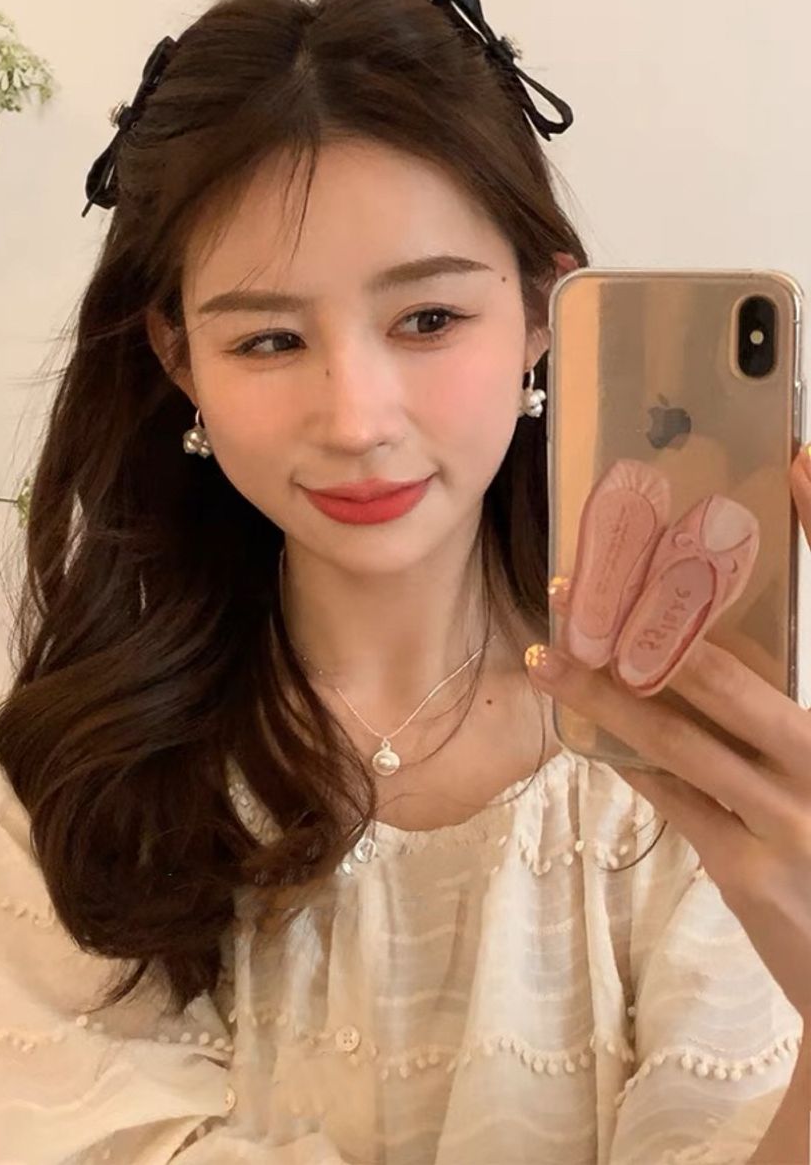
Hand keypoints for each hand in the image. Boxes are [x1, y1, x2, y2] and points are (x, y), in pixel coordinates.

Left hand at [524, 448, 810, 1020]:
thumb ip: (787, 711)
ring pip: (683, 736)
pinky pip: (673, 795)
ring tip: (549, 654)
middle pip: (732, 673)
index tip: (797, 466)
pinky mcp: (750, 869)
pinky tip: (584, 727)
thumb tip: (704, 641)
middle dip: (653, 621)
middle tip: (585, 580)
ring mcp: (795, 817)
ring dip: (608, 691)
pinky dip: (628, 757)